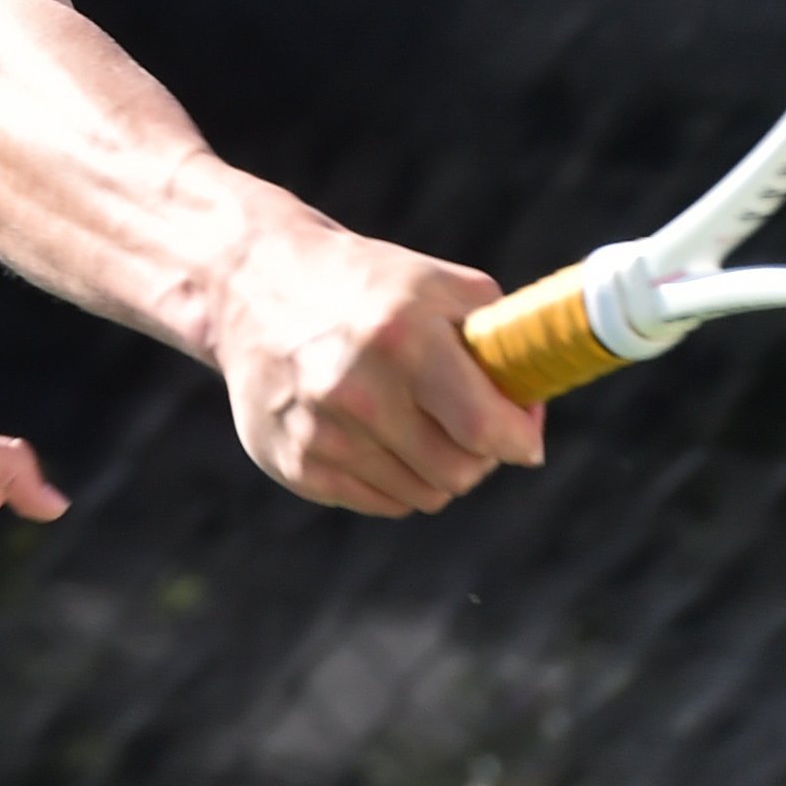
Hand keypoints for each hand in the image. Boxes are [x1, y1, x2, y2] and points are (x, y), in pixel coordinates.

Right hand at [211, 220, 547, 516]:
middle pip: (459, 471)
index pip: (485, 429)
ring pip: (422, 495)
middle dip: (481, 456)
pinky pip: (379, 502)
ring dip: (437, 469)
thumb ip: (495, 334)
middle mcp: (357, 390)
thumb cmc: (364, 285)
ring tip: (421, 425)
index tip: (525, 436)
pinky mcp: (293, 464)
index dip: (520, 440)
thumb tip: (532, 399)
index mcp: (402, 338)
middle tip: (474, 428)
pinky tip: (380, 436)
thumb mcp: (432, 283)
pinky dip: (394, 479)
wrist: (253, 285)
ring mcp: (321, 432)